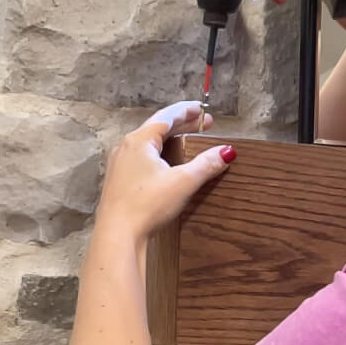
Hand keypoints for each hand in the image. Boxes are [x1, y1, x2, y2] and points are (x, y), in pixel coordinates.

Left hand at [95, 104, 235, 242]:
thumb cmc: (148, 204)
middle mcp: (126, 147)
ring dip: (170, 138)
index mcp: (139, 140)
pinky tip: (167, 162)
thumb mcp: (183, 182)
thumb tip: (227, 151)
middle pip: (157, 128)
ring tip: (189, 140)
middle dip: (182, 124)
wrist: (118, 235)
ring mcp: (120, 163)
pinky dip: (159, 152)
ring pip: (149, 143)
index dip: (187, 111)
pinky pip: (142, 156)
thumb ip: (206, 164)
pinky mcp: (119, 179)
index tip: (203, 109)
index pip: (166, 116)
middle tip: (204, 124)